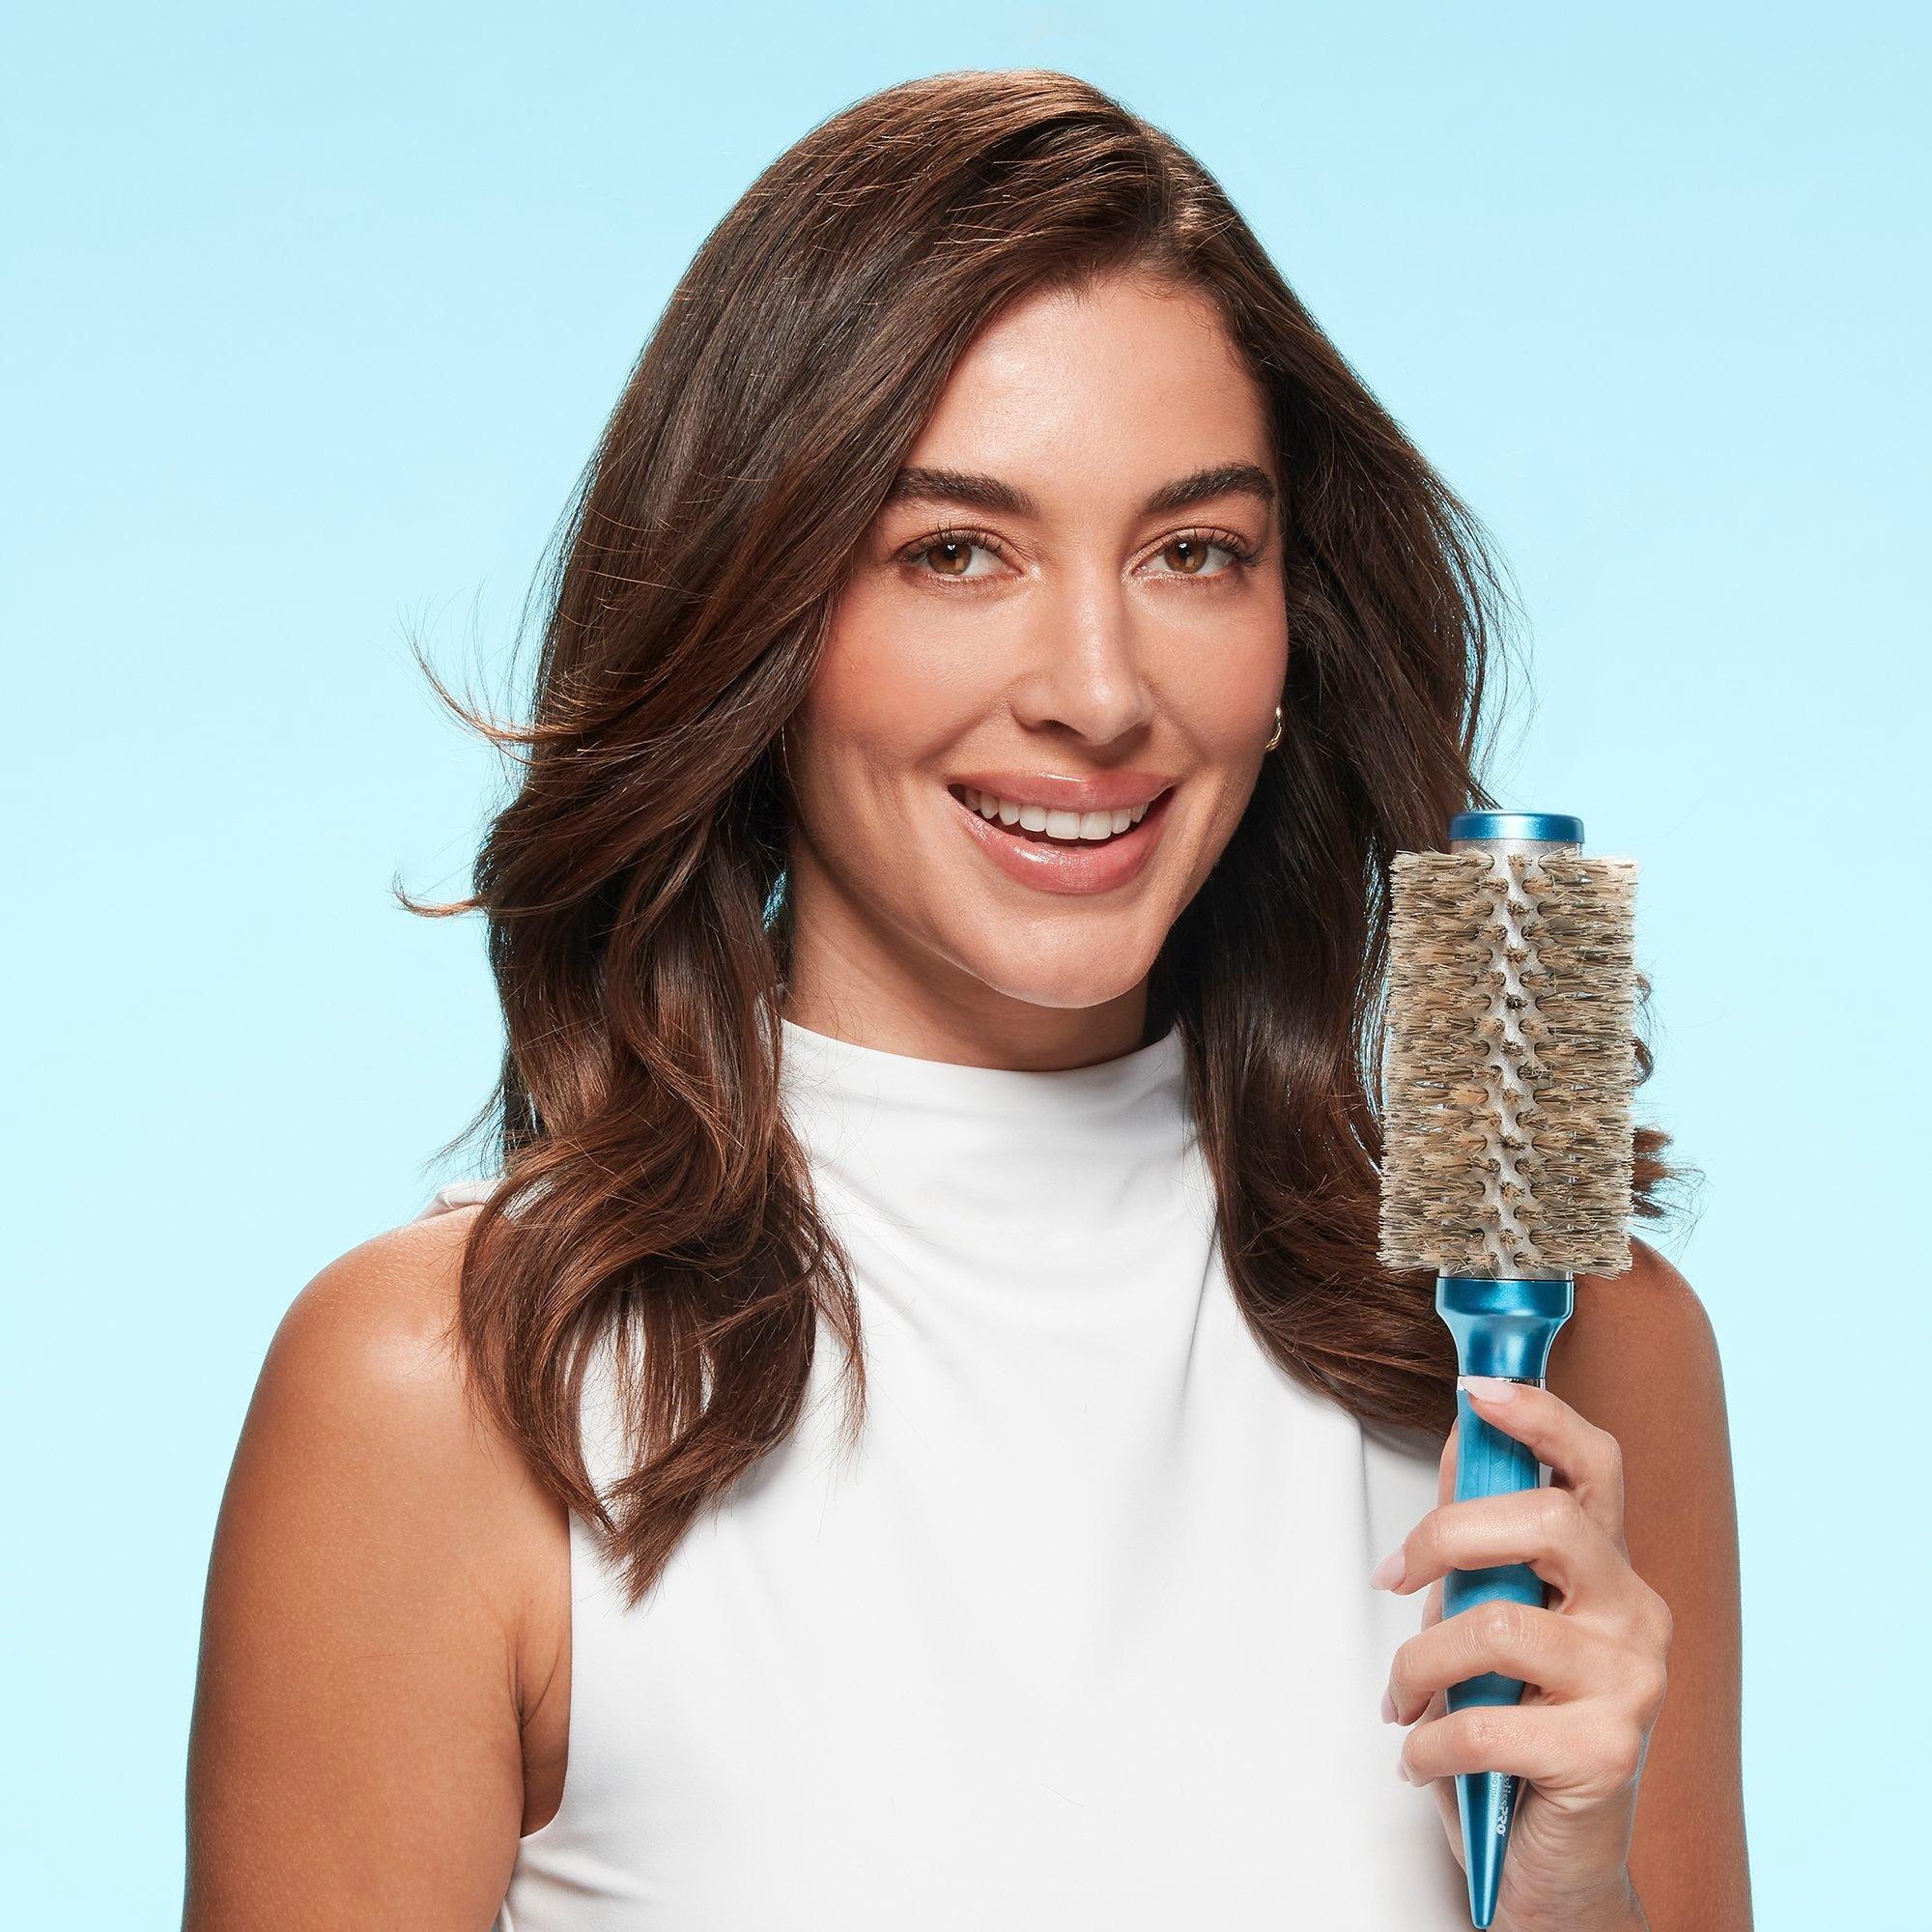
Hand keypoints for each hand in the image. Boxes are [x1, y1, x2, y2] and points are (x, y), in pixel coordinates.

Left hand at [1372, 1376, 1671, 1931]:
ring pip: (1497, 1623)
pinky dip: (1429, 1743)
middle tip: (1391, 1577)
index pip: (1596, 1466)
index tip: (1478, 1390)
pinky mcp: (1608, 1753)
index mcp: (1610, 1572)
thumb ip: (1481, 1539)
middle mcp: (1639, 1615)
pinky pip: (1485, 1722)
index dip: (1541, 1417)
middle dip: (1447, 1535)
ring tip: (1399, 1701)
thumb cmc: (1518, 1735)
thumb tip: (1463, 1434)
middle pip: (1548, 1520)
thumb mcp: (1490, 1620)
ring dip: (1418, 1665)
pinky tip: (1420, 1759)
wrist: (1556, 1870)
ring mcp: (1633, 1684)